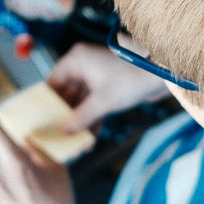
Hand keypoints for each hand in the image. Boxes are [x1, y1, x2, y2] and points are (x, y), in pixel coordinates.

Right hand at [47, 42, 169, 133]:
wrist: (161, 75)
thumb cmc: (131, 79)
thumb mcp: (102, 102)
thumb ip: (81, 117)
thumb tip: (64, 132)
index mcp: (76, 60)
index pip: (52, 82)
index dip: (47, 102)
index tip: (42, 121)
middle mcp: (83, 66)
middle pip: (66, 94)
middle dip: (65, 117)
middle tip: (59, 137)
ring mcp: (95, 76)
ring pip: (81, 102)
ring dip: (80, 122)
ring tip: (75, 143)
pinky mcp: (107, 86)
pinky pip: (94, 104)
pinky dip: (93, 119)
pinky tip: (91, 139)